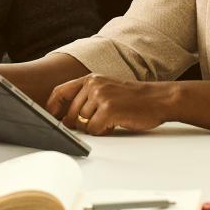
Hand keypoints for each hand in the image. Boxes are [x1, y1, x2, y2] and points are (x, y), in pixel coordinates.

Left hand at [46, 75, 174, 135]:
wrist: (159, 99)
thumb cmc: (134, 98)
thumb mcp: (107, 89)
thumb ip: (87, 97)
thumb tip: (66, 119)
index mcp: (91, 78)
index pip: (59, 92)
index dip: (52, 108)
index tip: (51, 118)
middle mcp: (93, 85)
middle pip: (70, 114)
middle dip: (79, 124)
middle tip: (98, 123)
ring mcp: (100, 96)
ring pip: (82, 124)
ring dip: (95, 127)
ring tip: (111, 119)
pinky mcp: (108, 110)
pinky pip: (94, 130)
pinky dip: (103, 131)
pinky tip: (115, 124)